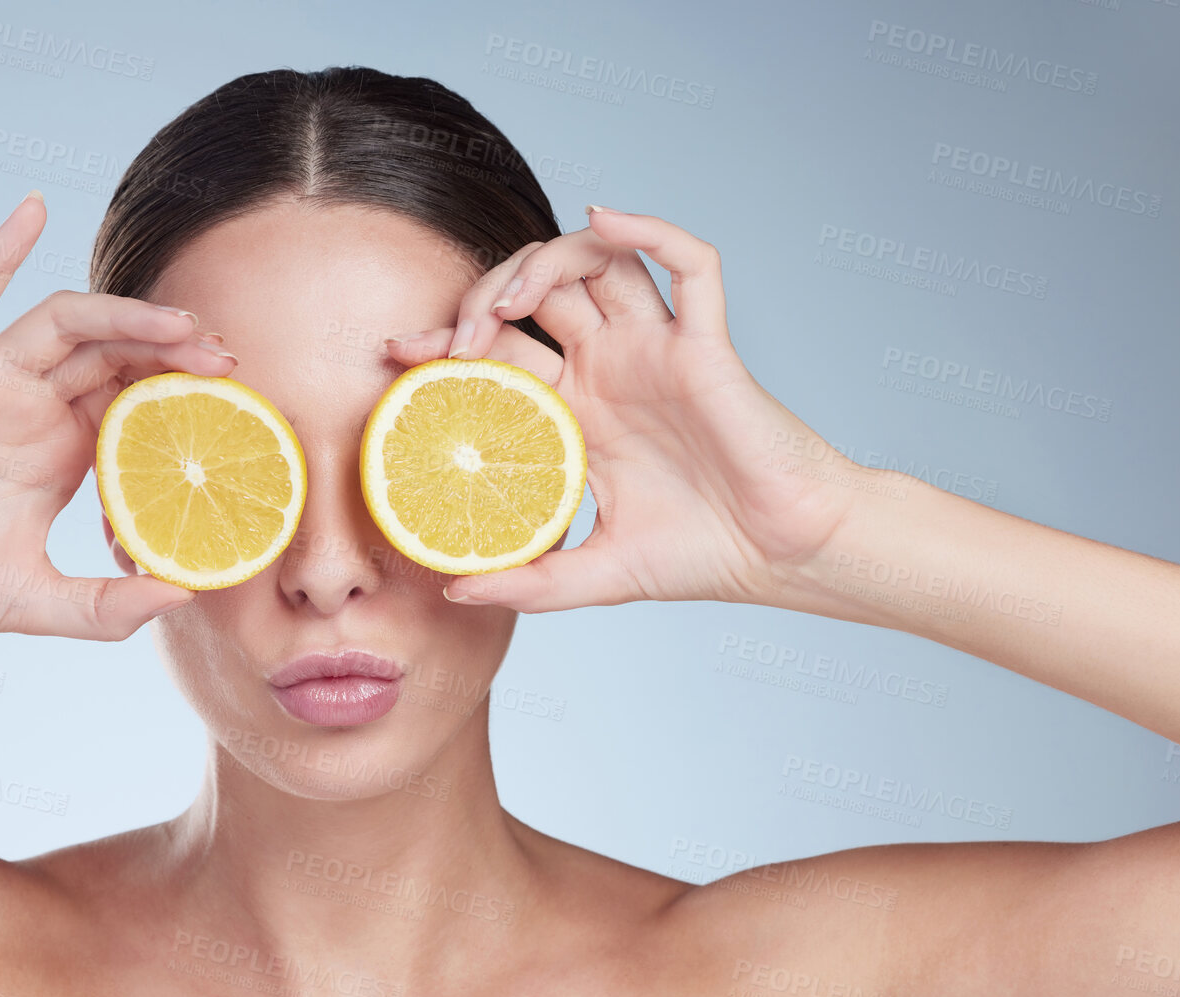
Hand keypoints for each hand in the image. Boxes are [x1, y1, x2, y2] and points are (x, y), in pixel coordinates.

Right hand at [0, 193, 237, 643]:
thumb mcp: (37, 605)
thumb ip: (106, 609)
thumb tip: (182, 597)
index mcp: (59, 450)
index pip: (134, 398)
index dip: (183, 389)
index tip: (238, 396)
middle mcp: (27, 407)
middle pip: (113, 352)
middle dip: (171, 348)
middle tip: (225, 358)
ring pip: (62, 325)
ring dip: (121, 313)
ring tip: (178, 322)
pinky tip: (32, 211)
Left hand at [383, 206, 864, 612]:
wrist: (782, 560)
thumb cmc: (703, 557)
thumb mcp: (594, 576)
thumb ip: (526, 582)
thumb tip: (452, 593)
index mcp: (580, 410)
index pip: (500, 352)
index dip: (446, 341)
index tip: (398, 356)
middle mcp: (613, 367)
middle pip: (536, 294)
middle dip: (481, 298)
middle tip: (450, 342)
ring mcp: (658, 349)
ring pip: (597, 262)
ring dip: (542, 262)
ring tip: (504, 305)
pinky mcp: (708, 344)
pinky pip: (690, 264)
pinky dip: (648, 231)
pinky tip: (604, 220)